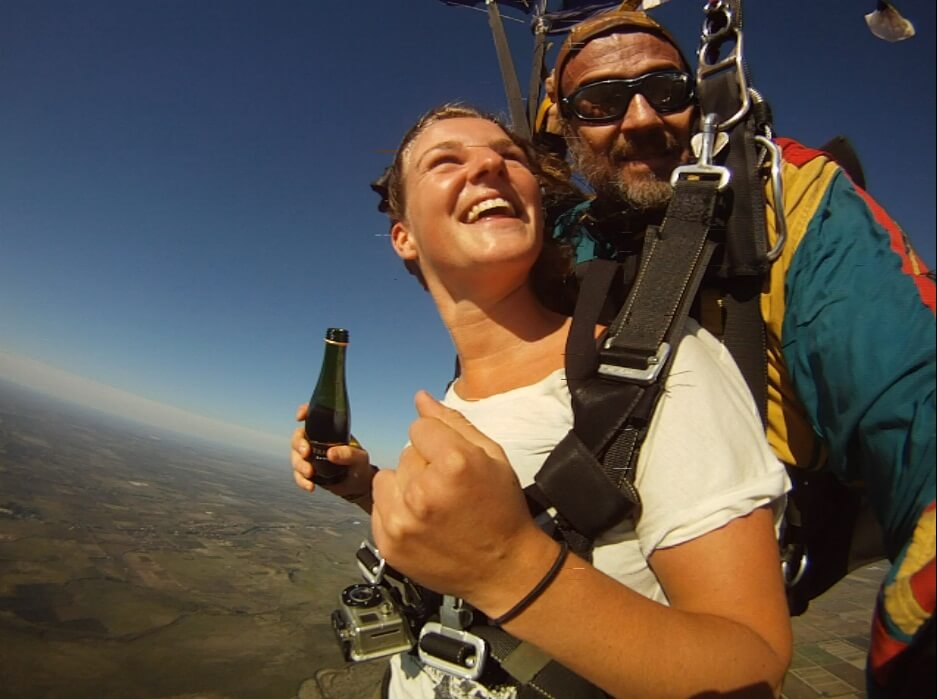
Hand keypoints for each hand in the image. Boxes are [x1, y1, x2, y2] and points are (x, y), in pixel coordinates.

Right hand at [290, 404, 372, 500]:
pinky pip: (298, 475)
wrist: (358, 485)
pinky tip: (310, 487)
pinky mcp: (308, 473)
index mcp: (328, 432)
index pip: (313, 417)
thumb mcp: (359, 458)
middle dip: (298, 445)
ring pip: (295, 457)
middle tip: (306, 453)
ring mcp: (311, 457)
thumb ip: (348, 454)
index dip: (304, 412)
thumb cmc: (360, 465)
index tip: (300, 417)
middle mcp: (316, 442)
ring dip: (299, 465)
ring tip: (310, 474)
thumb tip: (331, 453)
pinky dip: (301, 481)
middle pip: (298, 438)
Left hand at [370, 391, 547, 610]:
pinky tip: (422, 522)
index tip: (454, 462)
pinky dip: (396, 510)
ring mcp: (402, 522)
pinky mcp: (390, 544)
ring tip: (433, 505)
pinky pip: (378, 507)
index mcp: (454, 464)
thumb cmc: (502, 508)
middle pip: (405, 454)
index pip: (420, 428)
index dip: (438, 442)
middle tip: (449, 489)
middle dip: (424, 465)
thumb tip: (419, 397)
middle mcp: (423, 492)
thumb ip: (453, 422)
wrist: (503, 568)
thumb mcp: (492, 456)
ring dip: (406, 486)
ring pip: (387, 477)